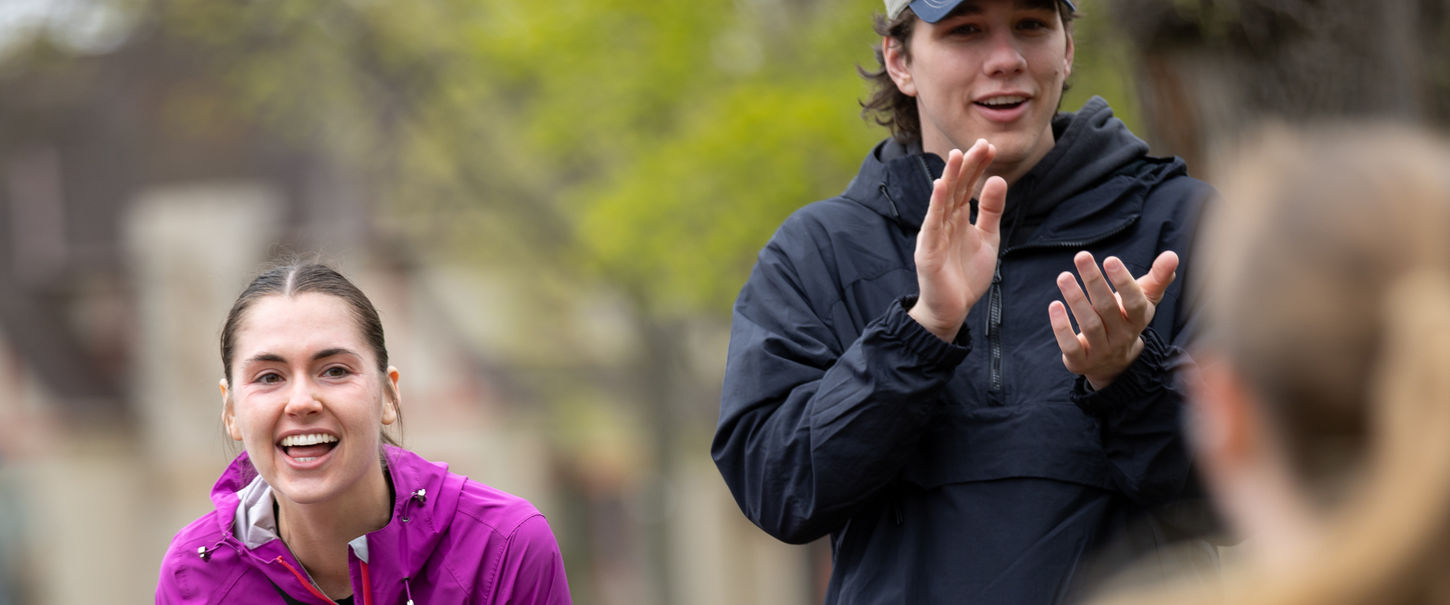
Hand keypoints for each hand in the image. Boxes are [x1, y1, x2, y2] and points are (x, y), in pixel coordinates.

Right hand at [908, 139, 1007, 341]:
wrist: (954, 310)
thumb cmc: (967, 275)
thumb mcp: (987, 238)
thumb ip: (990, 210)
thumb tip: (998, 178)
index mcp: (958, 218)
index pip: (968, 186)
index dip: (977, 166)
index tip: (990, 146)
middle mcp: (944, 221)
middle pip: (956, 188)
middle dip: (968, 166)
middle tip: (981, 144)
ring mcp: (934, 235)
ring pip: (942, 202)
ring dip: (949, 179)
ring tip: (957, 156)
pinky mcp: (928, 252)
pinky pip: (932, 225)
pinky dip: (935, 205)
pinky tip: (941, 186)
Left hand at [1048, 250, 1178, 388]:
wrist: (1115, 364)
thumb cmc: (1127, 319)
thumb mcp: (1144, 300)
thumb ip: (1158, 277)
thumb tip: (1172, 255)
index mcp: (1138, 319)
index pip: (1134, 302)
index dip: (1123, 282)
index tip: (1110, 259)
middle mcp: (1122, 336)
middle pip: (1107, 308)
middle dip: (1094, 281)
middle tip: (1082, 256)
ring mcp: (1101, 350)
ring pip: (1090, 325)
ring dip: (1076, 299)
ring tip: (1064, 277)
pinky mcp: (1080, 361)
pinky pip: (1071, 346)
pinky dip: (1062, 327)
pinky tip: (1054, 305)